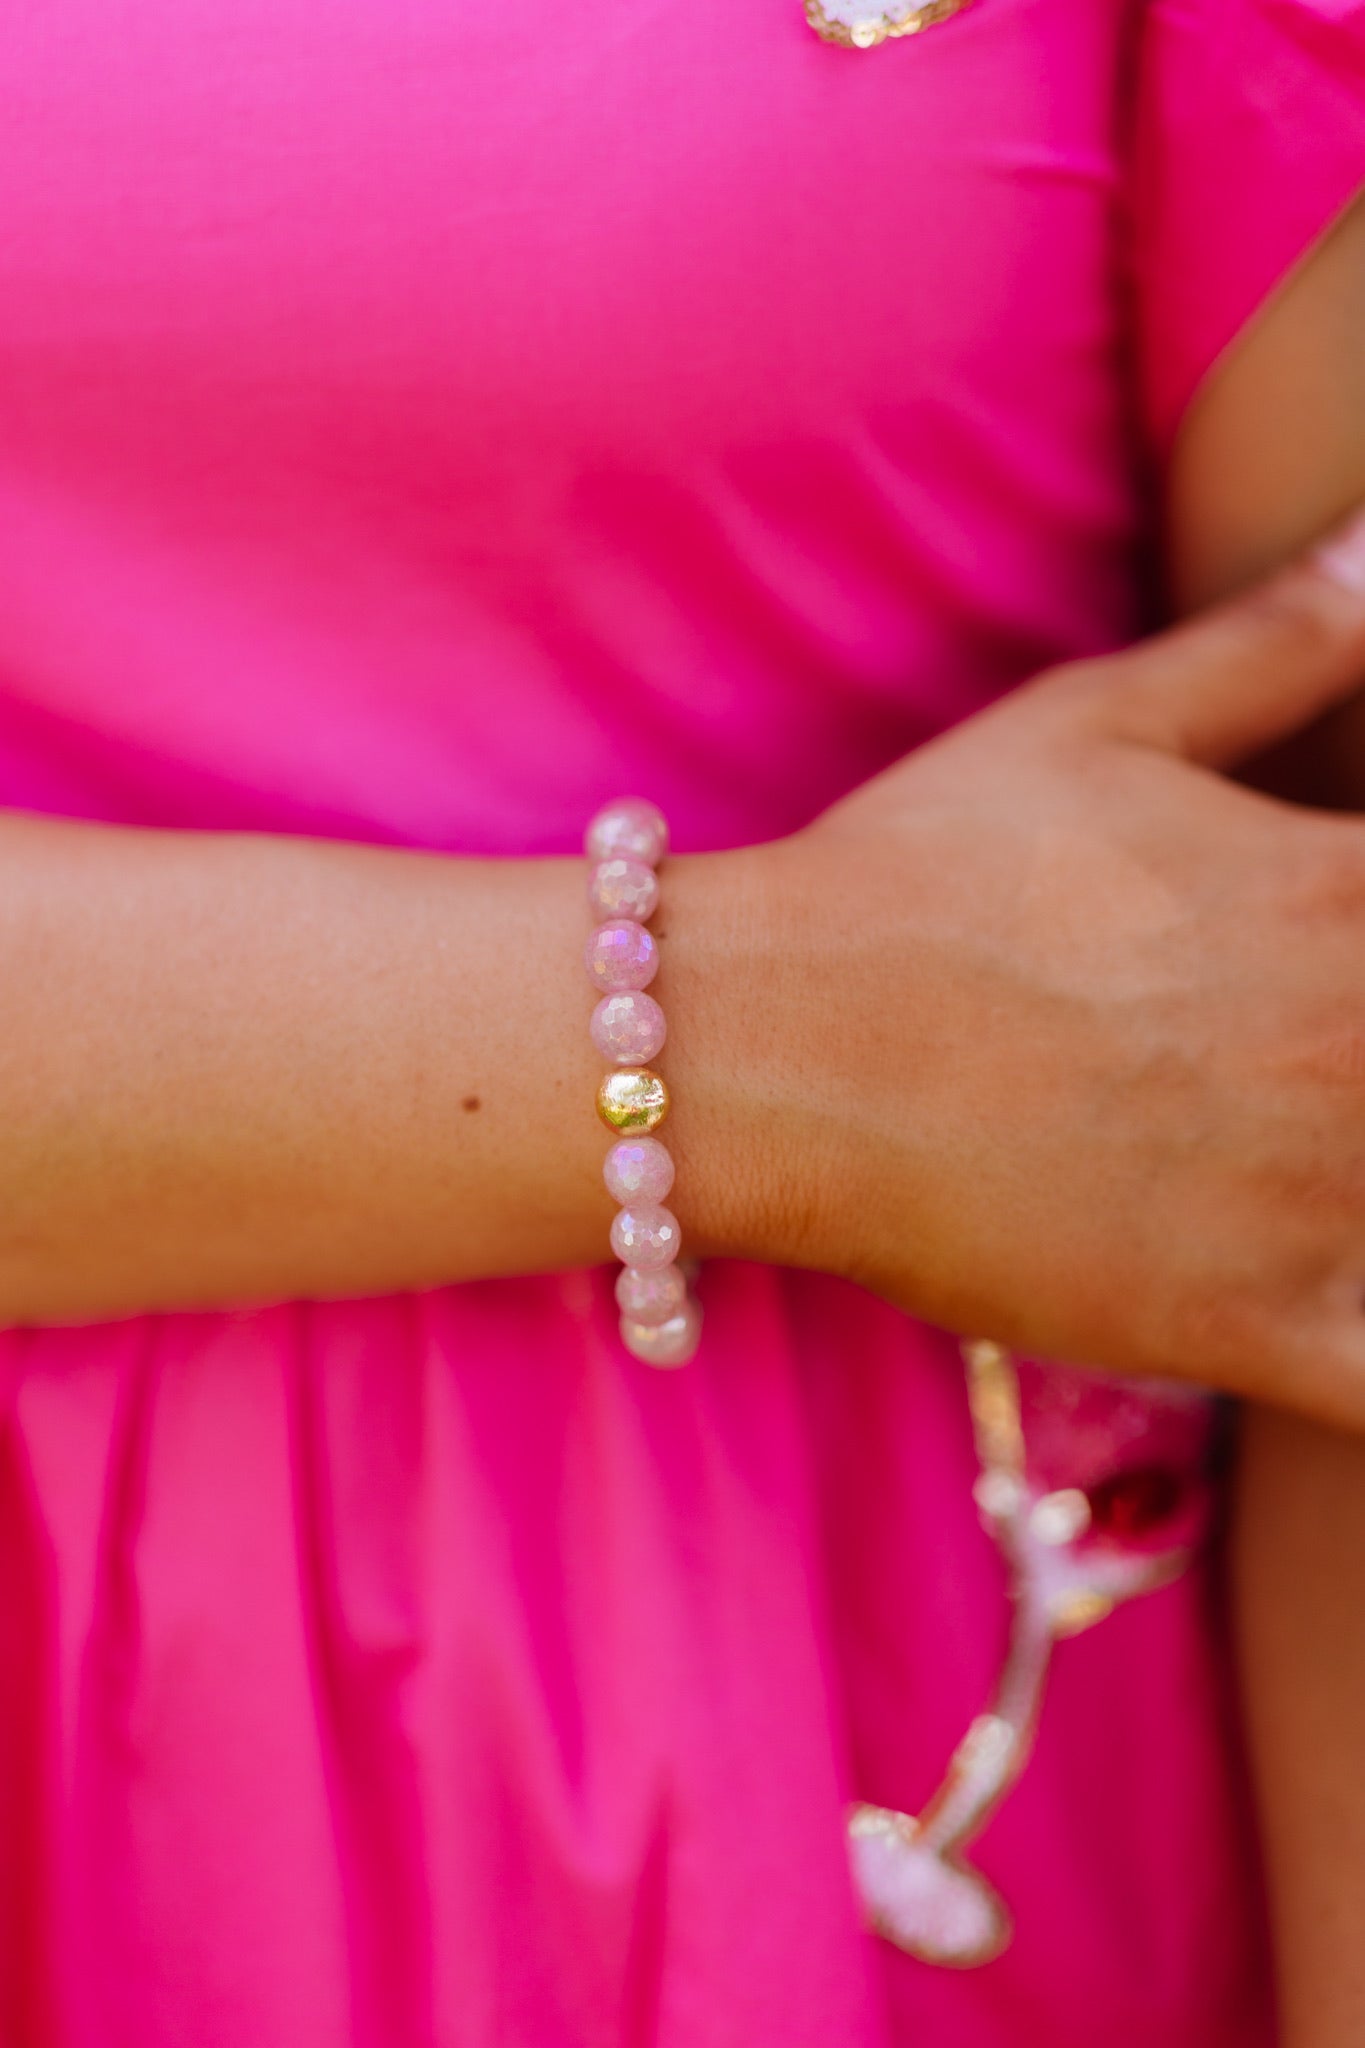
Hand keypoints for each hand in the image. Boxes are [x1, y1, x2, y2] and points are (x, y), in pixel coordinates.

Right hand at [742, 507, 1364, 1426]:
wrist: (773, 1042)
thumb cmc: (925, 870)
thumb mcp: (1099, 721)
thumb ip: (1277, 640)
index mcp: (1352, 897)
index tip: (1355, 961)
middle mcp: (1362, 1046)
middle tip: (1339, 1065)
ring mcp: (1319, 1199)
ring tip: (1329, 1148)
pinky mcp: (1252, 1325)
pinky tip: (1350, 1298)